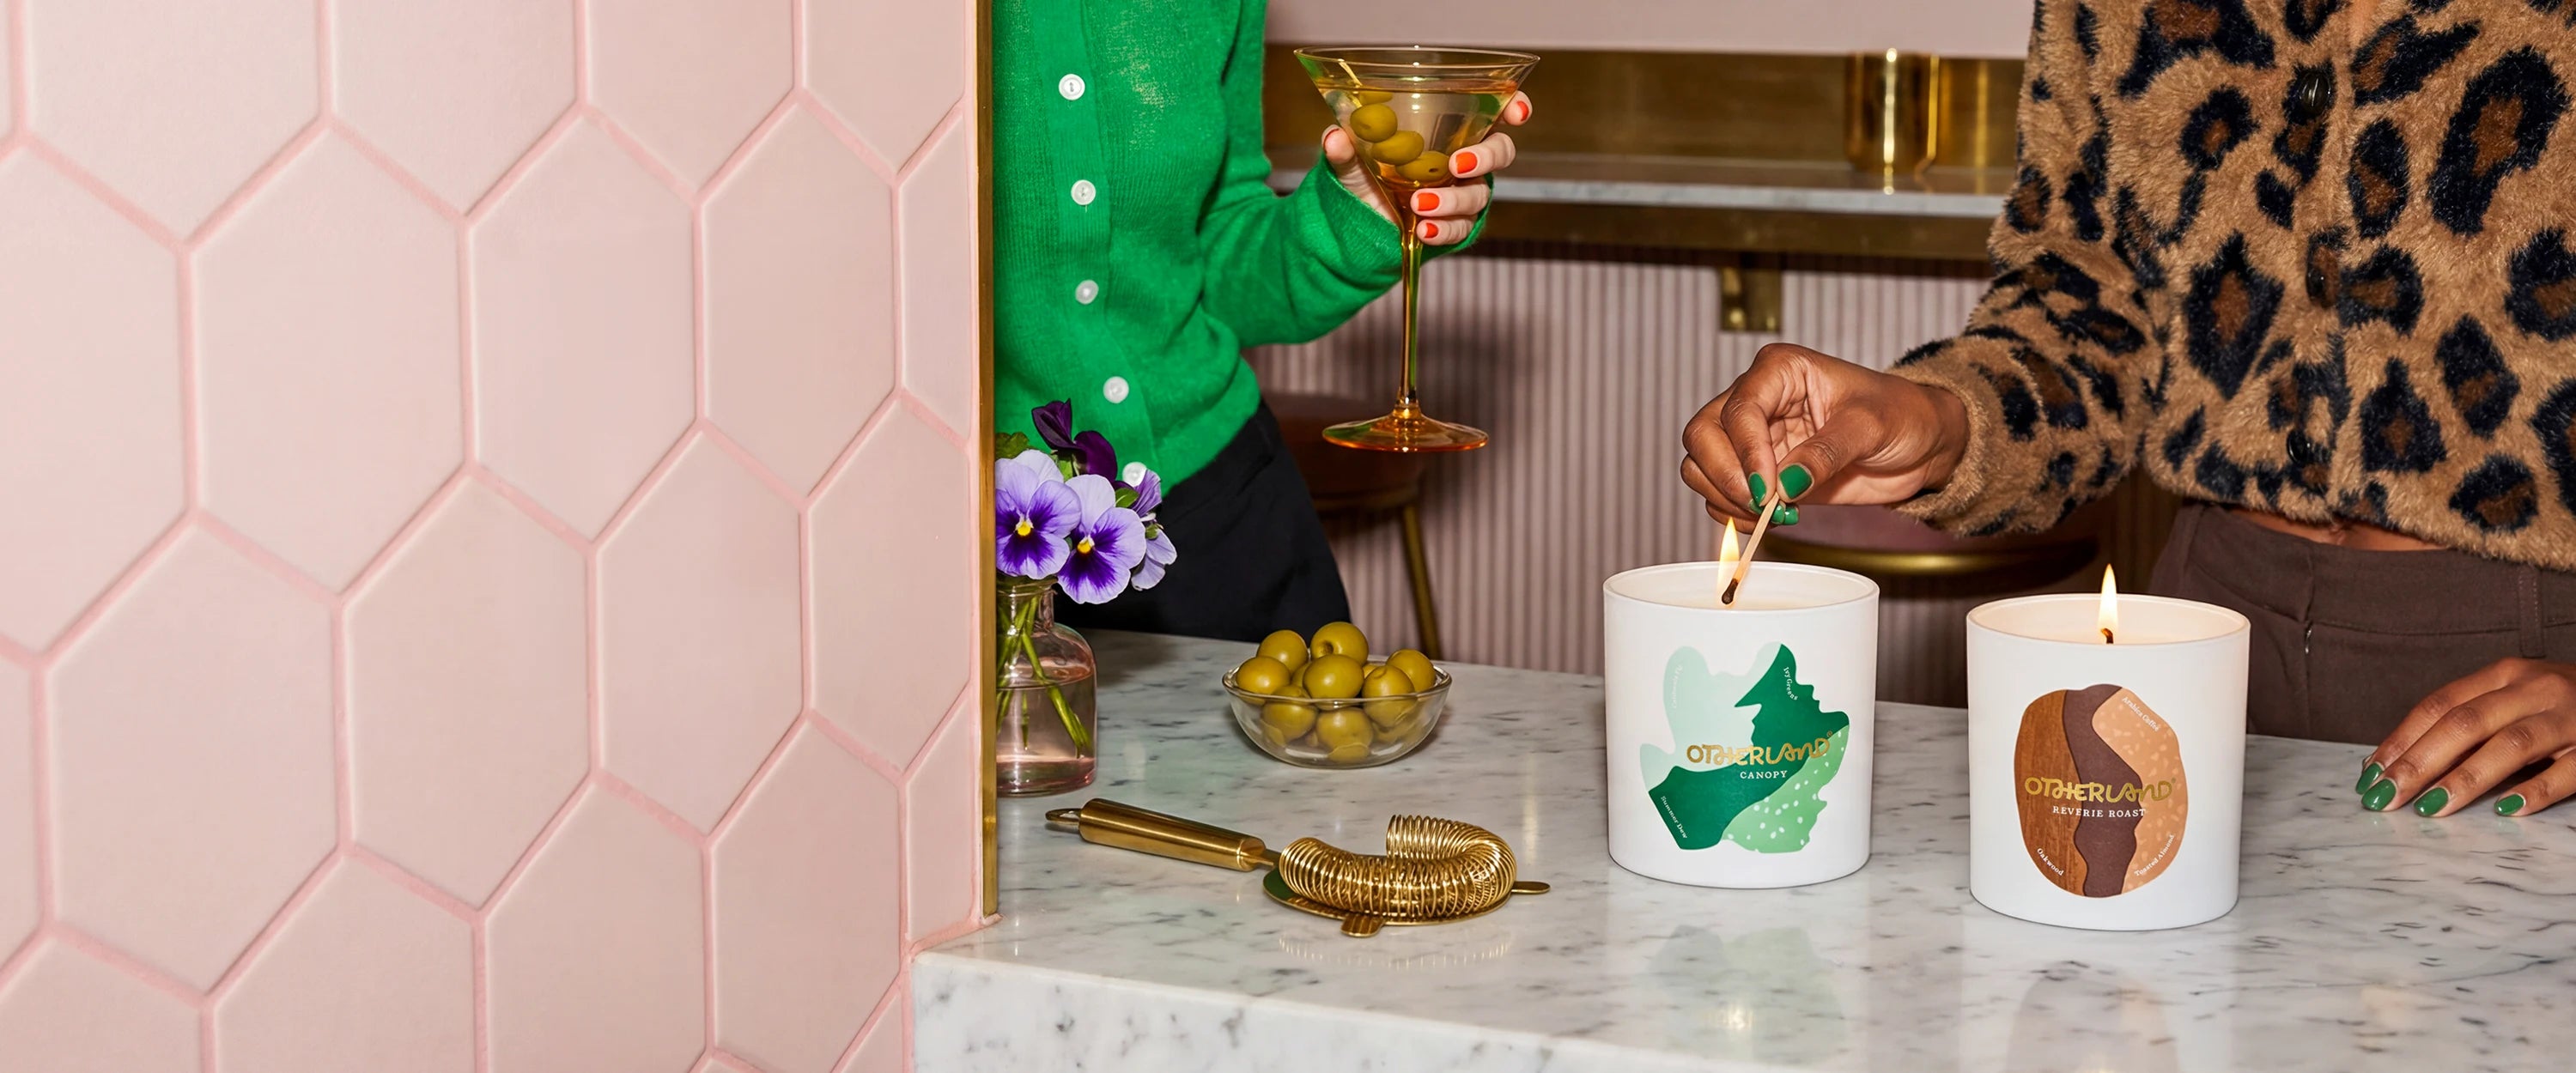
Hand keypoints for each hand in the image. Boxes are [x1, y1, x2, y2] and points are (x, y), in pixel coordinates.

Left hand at [1322, 92, 1529, 245]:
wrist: (1359, 222)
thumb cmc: (1367, 177)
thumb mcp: (1353, 161)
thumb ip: (1346, 150)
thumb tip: (1334, 136)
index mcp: (1451, 132)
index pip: (1495, 113)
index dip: (1514, 108)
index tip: (1516, 111)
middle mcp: (1465, 160)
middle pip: (1500, 152)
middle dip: (1485, 157)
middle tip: (1456, 163)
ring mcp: (1463, 194)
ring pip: (1477, 194)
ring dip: (1452, 198)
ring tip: (1420, 205)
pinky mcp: (1455, 225)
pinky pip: (1461, 228)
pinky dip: (1444, 229)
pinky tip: (1424, 230)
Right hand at [1679, 342, 1972, 526]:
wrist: (1920, 443)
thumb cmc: (1901, 415)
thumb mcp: (1870, 427)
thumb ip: (1825, 453)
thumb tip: (1783, 486)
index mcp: (1778, 371)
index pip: (1738, 410)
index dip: (1746, 453)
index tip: (1769, 489)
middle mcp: (1756, 400)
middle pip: (1703, 435)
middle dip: (1726, 476)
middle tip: (1765, 505)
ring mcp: (1753, 438)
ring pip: (1701, 465)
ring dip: (1725, 497)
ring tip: (1773, 512)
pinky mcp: (1758, 472)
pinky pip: (1719, 494)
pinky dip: (1734, 513)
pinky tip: (1772, 517)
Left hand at [2360, 658, 2575, 815]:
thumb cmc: (2560, 704)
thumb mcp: (2513, 699)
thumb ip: (2466, 722)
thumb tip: (2395, 762)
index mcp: (2505, 675)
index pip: (2439, 705)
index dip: (2402, 739)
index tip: (2370, 774)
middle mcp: (2535, 689)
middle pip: (2465, 723)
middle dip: (2420, 762)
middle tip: (2386, 797)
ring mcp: (2571, 717)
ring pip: (2511, 745)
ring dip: (2466, 778)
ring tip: (2431, 807)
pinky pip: (2569, 771)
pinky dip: (2537, 791)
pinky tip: (2507, 811)